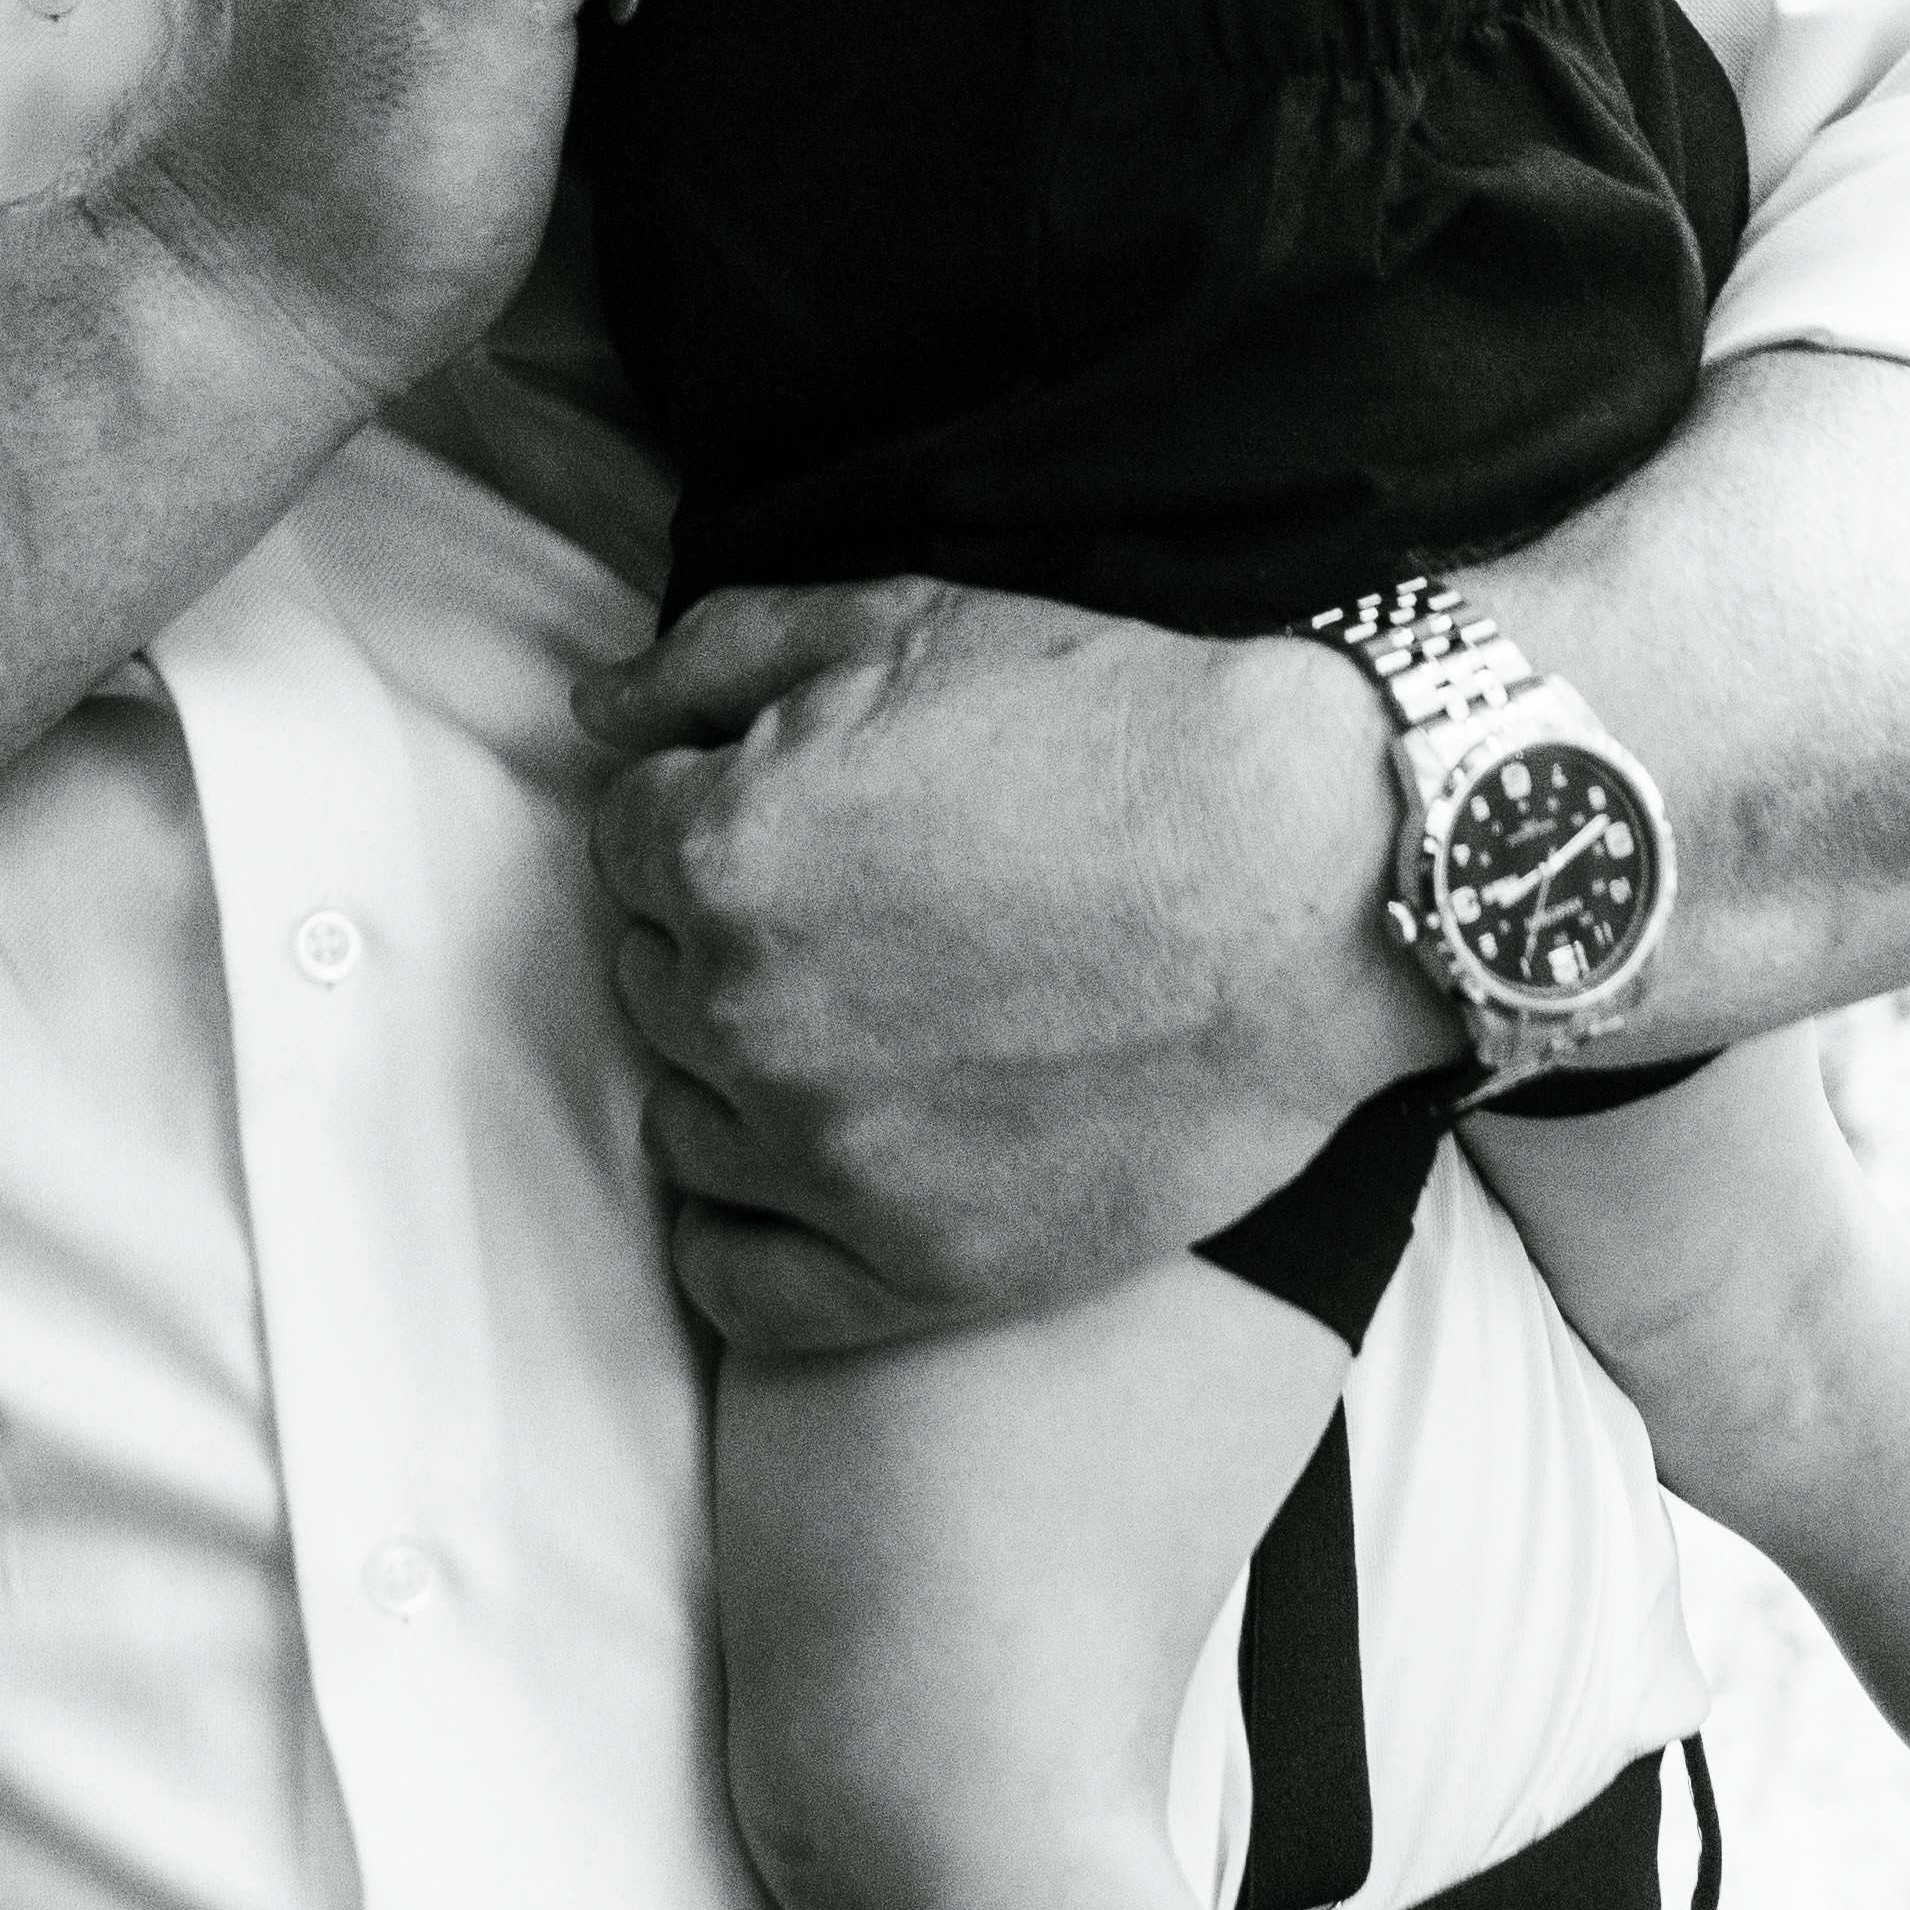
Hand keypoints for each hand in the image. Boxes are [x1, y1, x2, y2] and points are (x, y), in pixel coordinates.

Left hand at [578, 577, 1459, 1348]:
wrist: (1315, 874)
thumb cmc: (1119, 730)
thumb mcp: (903, 623)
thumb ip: (712, 660)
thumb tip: (594, 717)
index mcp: (721, 848)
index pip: (629, 840)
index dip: (717, 811)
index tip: (812, 820)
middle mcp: (746, 1012)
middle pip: (656, 978)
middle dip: (726, 936)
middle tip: (858, 914)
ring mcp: (828, 1155)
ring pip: (689, 1124)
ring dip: (740, 1075)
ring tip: (864, 1027)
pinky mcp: (917, 1265)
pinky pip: (742, 1286)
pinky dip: (747, 1237)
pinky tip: (797, 1184)